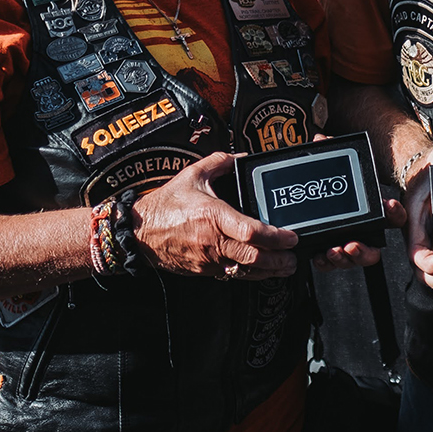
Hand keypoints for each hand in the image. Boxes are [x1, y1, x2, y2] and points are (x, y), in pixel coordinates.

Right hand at [130, 152, 299, 280]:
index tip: (291, 236)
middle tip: (295, 257)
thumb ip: (220, 161)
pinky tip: (262, 270)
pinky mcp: (204, 270)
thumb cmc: (164, 205)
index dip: (275, 237)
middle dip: (279, 260)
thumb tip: (242, 157)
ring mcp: (208, 259)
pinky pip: (231, 274)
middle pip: (253, 257)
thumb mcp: (192, 174)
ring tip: (286, 267)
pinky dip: (250, 273)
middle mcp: (213, 240)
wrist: (137, 232)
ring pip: (245, 270)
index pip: (250, 231)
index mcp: (213, 216)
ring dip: (269, 271)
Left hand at [307, 131, 405, 270]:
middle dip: (364, 251)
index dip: (394, 212)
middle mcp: (364, 231)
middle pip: (374, 250)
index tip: (389, 206)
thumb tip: (321, 139)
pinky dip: (325, 263)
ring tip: (332, 251)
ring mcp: (348, 243)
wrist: (316, 197)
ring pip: (353, 259)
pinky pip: (332, 264)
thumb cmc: (336, 183)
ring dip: (344, 259)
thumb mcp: (335, 166)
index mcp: (372, 211)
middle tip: (351, 245)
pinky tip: (318, 256)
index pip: (394, 216)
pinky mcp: (330, 251)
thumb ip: (331, 151)